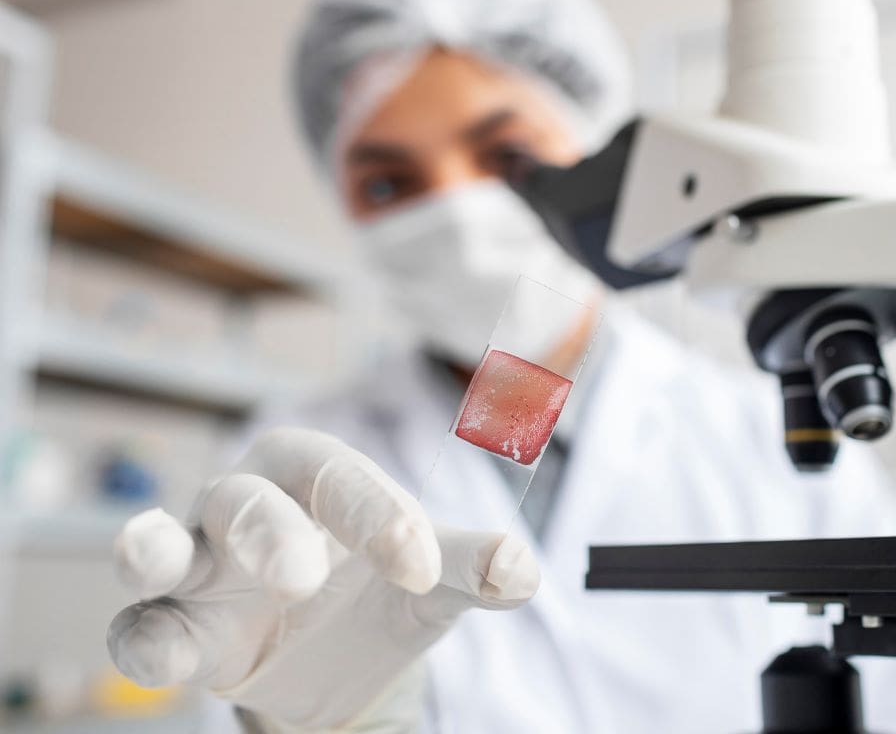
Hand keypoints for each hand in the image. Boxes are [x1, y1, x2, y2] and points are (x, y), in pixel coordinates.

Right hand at [107, 427, 538, 729]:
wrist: (337, 652)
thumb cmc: (379, 586)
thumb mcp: (428, 579)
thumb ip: (469, 567)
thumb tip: (523, 570)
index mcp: (316, 477)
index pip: (336, 473)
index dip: (372, 512)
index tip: (420, 566)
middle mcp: (249, 507)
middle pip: (242, 498)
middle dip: (267, 530)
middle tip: (304, 576)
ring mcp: (201, 567)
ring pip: (161, 544)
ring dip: (156, 550)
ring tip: (157, 559)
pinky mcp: (174, 628)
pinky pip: (138, 628)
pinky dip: (145, 641)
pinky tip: (170, 657)